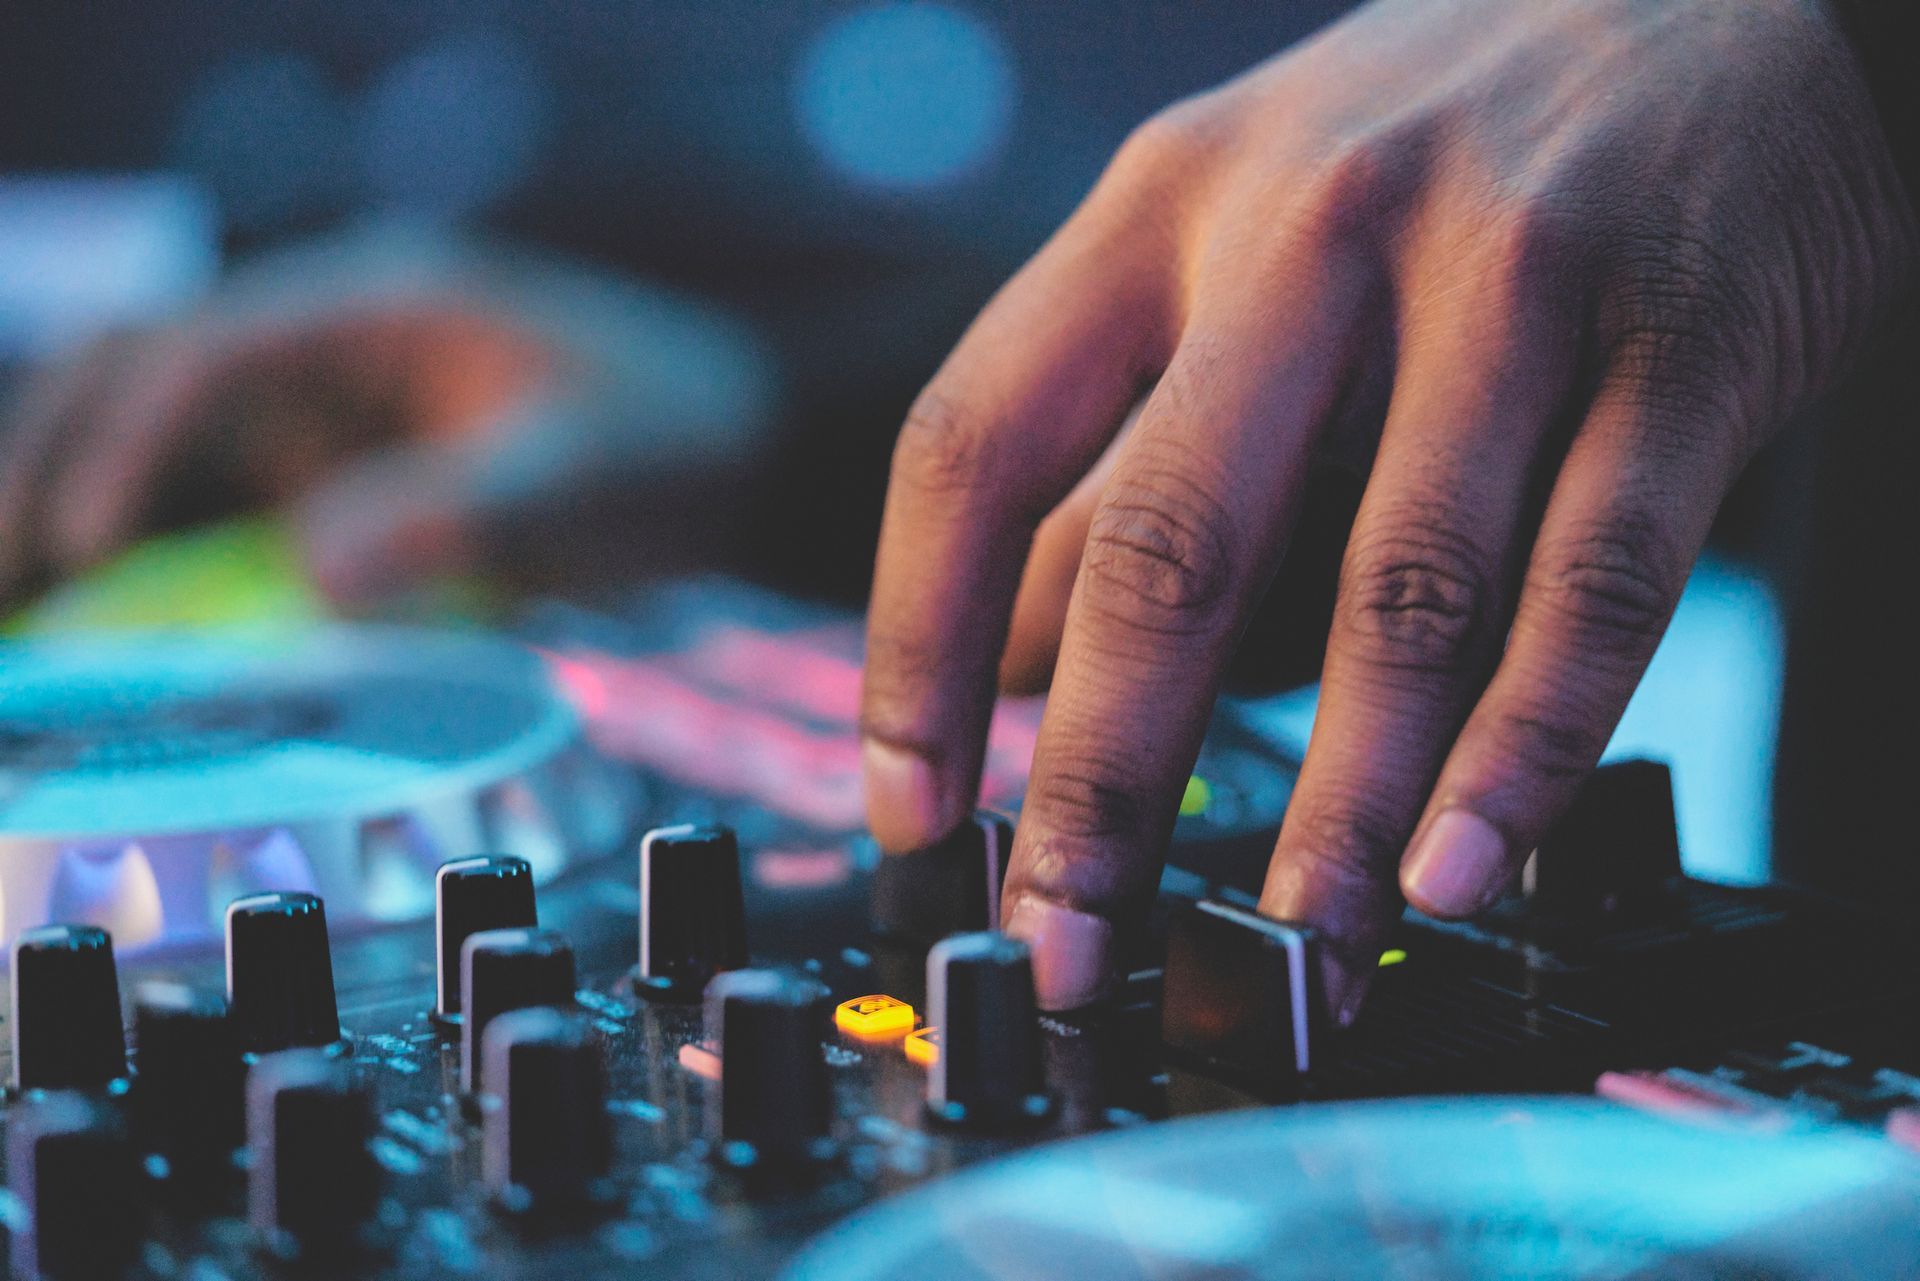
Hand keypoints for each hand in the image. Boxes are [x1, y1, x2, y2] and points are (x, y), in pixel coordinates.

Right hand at [0, 230, 773, 608]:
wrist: (751, 458)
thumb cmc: (682, 436)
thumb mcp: (586, 471)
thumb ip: (462, 512)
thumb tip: (318, 572)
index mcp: (378, 305)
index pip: (203, 354)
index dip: (124, 443)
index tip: (79, 542)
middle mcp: (328, 347)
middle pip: (137, 379)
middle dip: (50, 462)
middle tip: (4, 577)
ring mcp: (329, 413)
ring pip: (157, 446)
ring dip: (77, 510)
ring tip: (24, 616)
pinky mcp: (343, 481)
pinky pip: (220, 514)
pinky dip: (153, 562)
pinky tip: (107, 632)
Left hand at [861, 0, 1914, 1017]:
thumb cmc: (1435, 143)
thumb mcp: (1230, 238)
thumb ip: (1116, 442)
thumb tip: (1001, 657)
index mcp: (1164, 204)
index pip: (977, 440)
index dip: (917, 642)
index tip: (912, 804)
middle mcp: (1312, 229)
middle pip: (1171, 540)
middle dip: (1107, 776)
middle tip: (1070, 935)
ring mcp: (1507, 280)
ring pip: (1398, 587)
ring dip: (1338, 800)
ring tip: (1293, 938)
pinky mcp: (1681, 346)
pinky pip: (1595, 582)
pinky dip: (1527, 746)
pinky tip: (1465, 860)